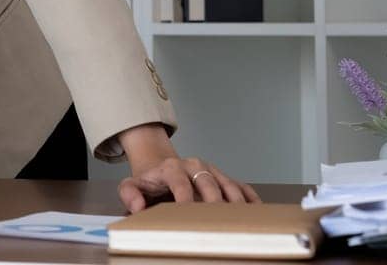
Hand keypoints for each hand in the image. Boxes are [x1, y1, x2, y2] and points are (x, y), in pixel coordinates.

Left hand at [115, 123, 259, 211]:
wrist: (162, 165)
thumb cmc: (150, 180)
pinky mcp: (224, 178)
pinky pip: (242, 187)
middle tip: (217, 221)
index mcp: (172, 167)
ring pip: (228, 184)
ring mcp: (212, 171)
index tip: (186, 213)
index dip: (184, 196)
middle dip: (213, 201)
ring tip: (240, 220)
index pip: (179, 181)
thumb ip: (130, 194)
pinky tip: (256, 214)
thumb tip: (138, 207)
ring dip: (235, 202)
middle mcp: (195, 166)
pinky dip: (251, 199)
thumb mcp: (132, 184)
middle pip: (208, 182)